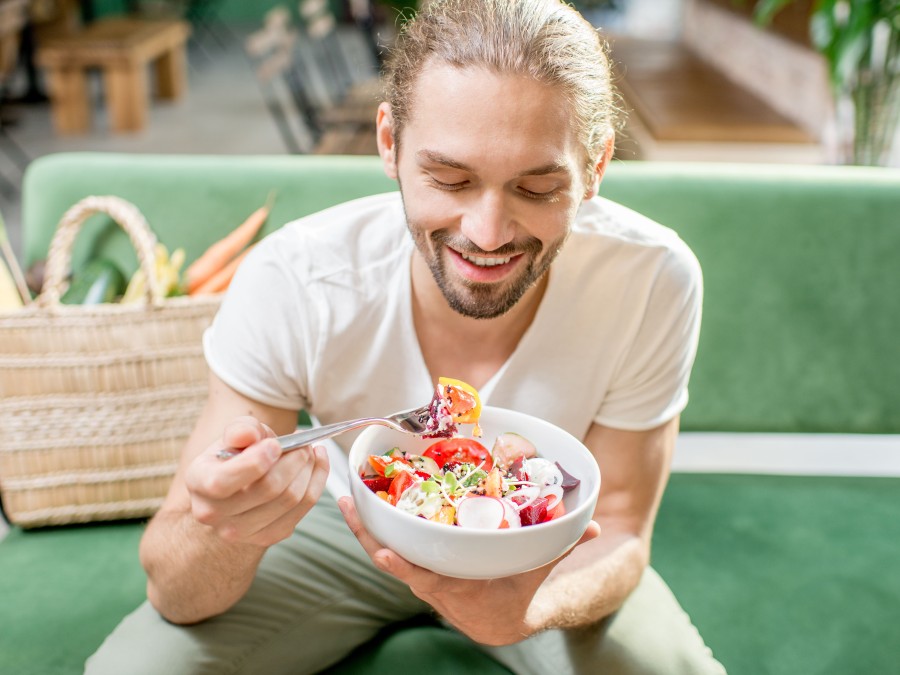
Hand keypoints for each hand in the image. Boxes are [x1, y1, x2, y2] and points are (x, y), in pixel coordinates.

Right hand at [184, 416, 329, 547]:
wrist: (237, 488)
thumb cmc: (235, 455)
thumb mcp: (233, 434)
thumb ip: (241, 429)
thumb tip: (248, 435)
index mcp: (198, 483)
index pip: (223, 481)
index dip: (255, 462)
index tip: (276, 444)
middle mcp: (213, 514)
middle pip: (268, 489)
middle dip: (294, 459)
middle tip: (304, 442)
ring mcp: (241, 531)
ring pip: (291, 499)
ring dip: (309, 469)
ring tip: (310, 450)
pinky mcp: (269, 536)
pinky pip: (304, 508)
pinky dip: (316, 481)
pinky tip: (315, 464)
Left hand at [338, 496, 600, 645]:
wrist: (501, 619)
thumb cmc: (517, 591)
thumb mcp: (536, 572)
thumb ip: (558, 546)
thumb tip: (591, 526)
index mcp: (458, 588)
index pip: (427, 581)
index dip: (406, 569)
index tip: (386, 555)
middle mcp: (432, 583)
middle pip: (393, 562)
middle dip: (369, 537)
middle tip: (349, 506)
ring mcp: (420, 575)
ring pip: (384, 552)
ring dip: (363, 528)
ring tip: (344, 496)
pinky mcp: (414, 564)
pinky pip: (388, 546)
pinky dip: (372, 528)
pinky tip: (358, 503)